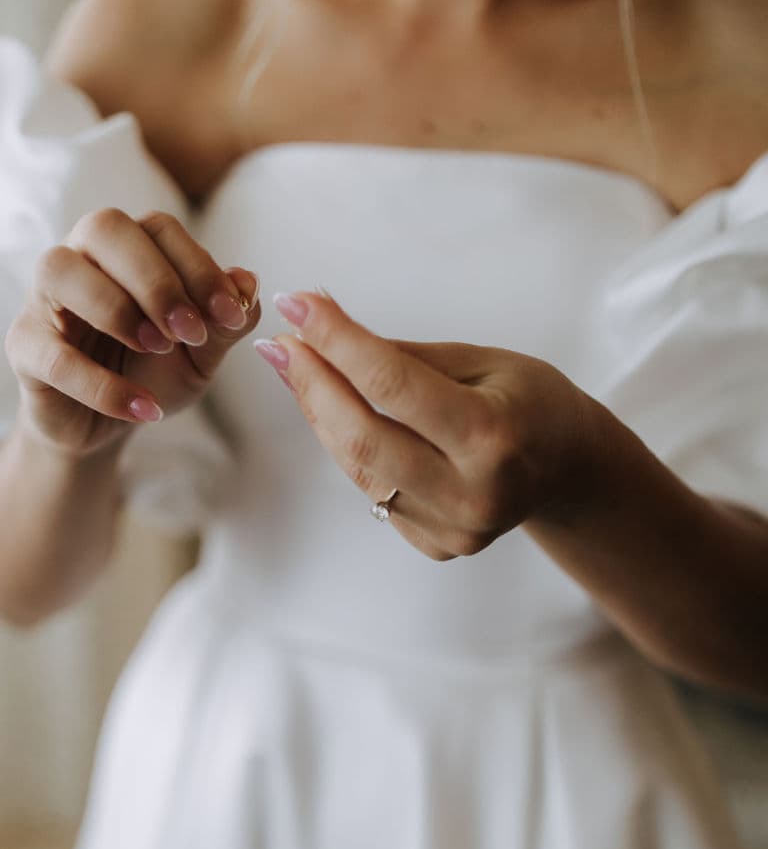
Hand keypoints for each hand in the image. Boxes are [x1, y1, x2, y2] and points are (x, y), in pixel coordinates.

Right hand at [4, 207, 261, 458]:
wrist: (105, 427)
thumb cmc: (151, 373)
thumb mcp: (201, 353)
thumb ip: (226, 322)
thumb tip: (248, 280)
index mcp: (127, 247)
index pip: (159, 228)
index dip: (199, 267)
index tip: (231, 316)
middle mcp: (80, 257)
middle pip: (105, 227)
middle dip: (156, 279)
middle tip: (190, 331)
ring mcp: (43, 299)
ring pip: (60, 269)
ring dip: (116, 309)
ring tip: (158, 350)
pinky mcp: (24, 347)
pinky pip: (53, 354)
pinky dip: (102, 385)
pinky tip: (143, 408)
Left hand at [255, 288, 596, 560]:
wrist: (570, 470)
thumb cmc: (530, 402)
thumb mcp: (482, 362)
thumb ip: (403, 355)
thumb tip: (320, 323)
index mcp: (492, 437)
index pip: (392, 384)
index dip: (336, 340)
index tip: (297, 303)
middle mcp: (472, 492)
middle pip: (362, 436)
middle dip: (311, 383)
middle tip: (279, 343)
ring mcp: (453, 528)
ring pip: (358, 467)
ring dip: (319, 413)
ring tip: (296, 367)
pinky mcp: (436, 545)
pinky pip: (373, 489)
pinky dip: (349, 446)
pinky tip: (336, 411)